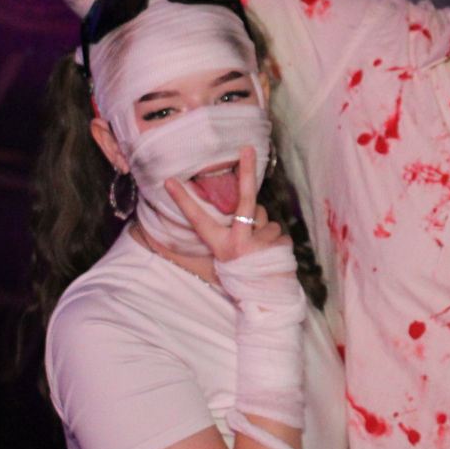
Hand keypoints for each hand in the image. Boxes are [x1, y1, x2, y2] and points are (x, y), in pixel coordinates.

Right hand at [166, 147, 286, 263]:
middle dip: (247, 170)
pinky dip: (278, 241)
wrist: (266, 301)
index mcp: (220, 245)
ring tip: (261, 252)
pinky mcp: (278, 246)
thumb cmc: (244, 275)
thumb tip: (253, 208)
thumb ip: (238, 230)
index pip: (199, 218)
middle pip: (244, 200)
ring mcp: (259, 244)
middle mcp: (238, 243)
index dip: (184, 200)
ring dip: (266, 231)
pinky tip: (272, 257)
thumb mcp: (229, 256)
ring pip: (267, 219)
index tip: (170, 180)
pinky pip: (279, 232)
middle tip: (248, 147)